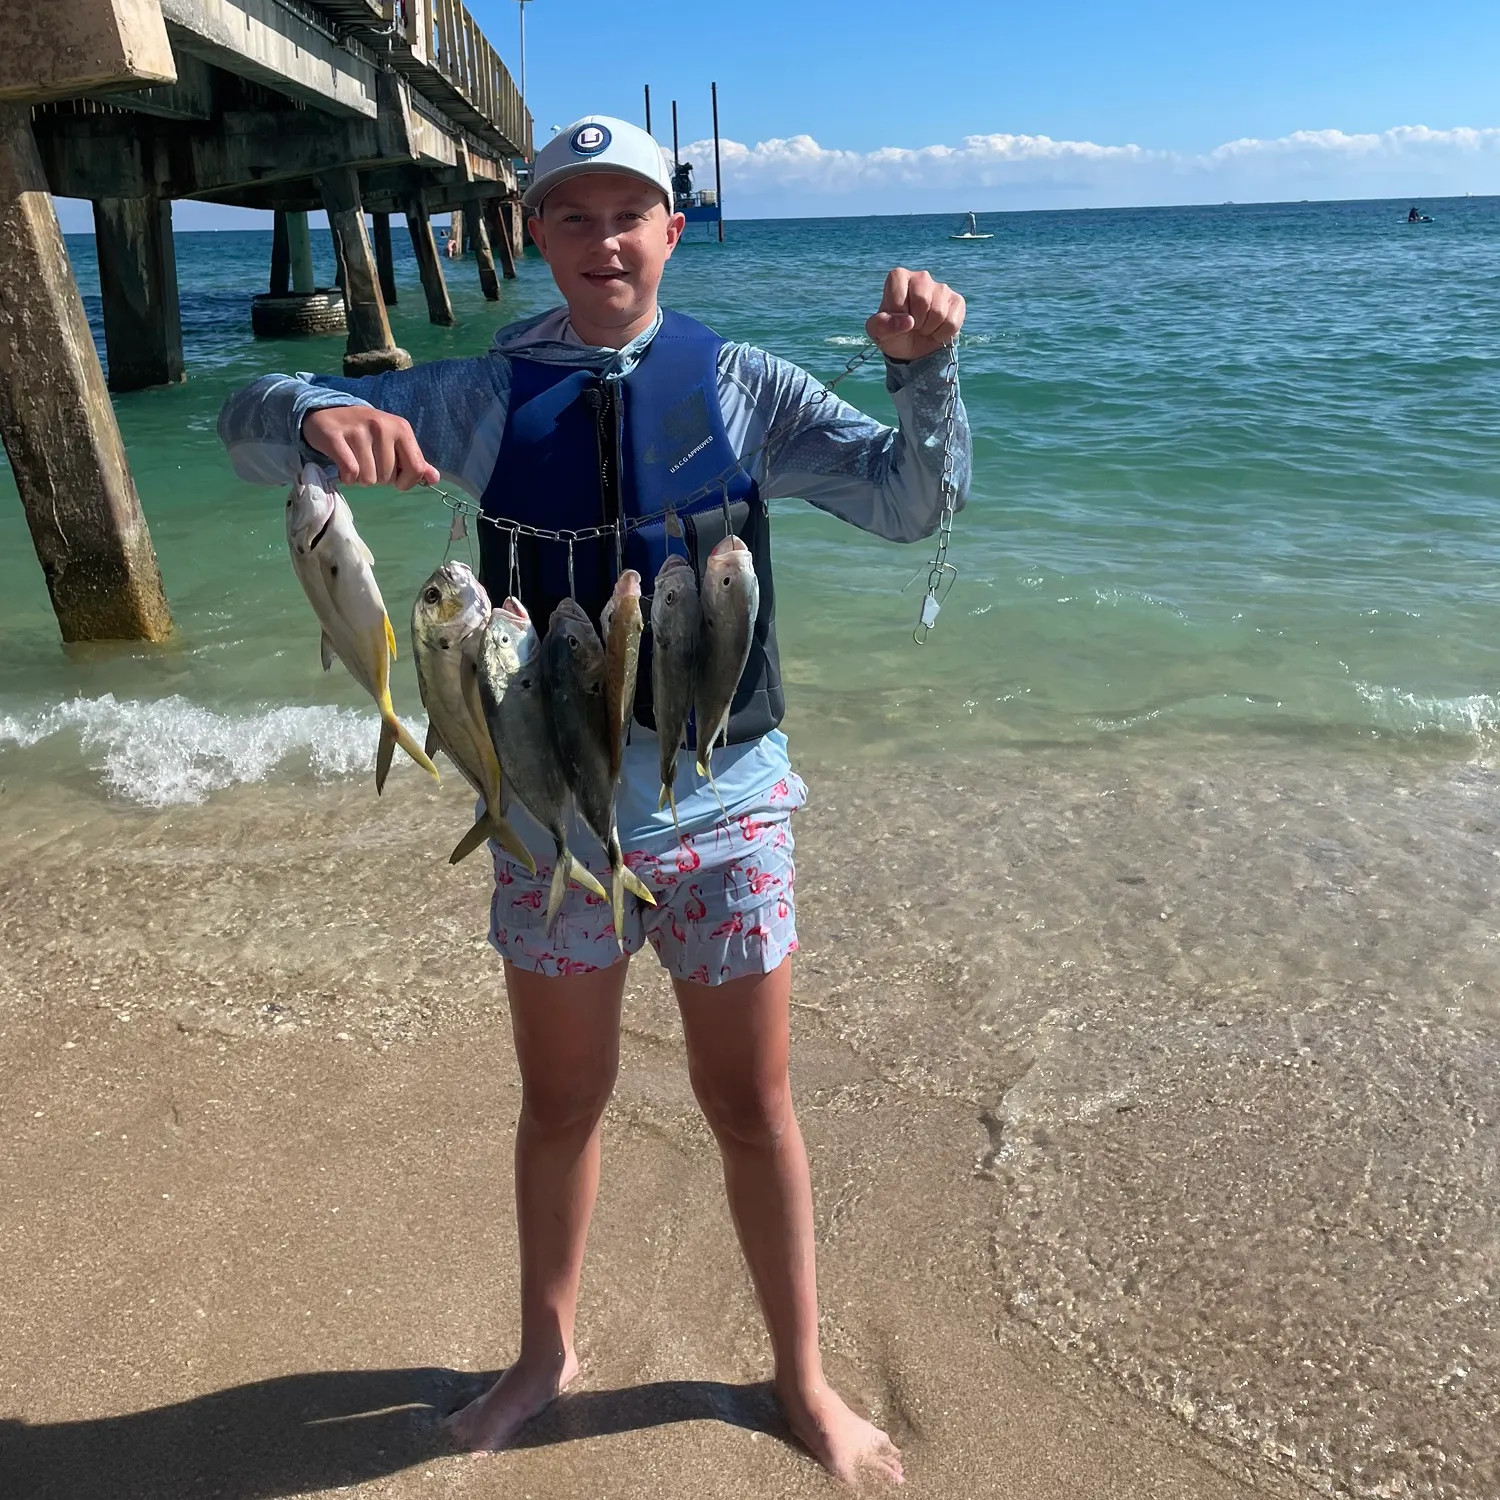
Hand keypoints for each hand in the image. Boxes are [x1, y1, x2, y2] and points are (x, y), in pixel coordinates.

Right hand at [302, 406, 439, 489]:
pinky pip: (350, 472)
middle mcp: (382, 426)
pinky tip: (343, 468)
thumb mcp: (394, 442)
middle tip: (368, 462)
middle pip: (387, 477)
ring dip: (360, 478)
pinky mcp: (334, 437)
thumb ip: (415, 461)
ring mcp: (358, 430)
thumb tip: (435, 478)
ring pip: (368, 478)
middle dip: (378, 478)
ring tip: (355, 462)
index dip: (405, 482)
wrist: (328, 414)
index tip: (395, 479)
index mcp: (401, 428)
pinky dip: (347, 478)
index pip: (415, 468)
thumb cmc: (367, 434)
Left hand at [866, 268, 965, 362]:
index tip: (897, 319)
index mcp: (899, 277)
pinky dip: (942, 334)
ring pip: (939, 312)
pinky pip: (952, 322)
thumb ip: (883, 325)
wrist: (914, 348)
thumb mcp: (879, 333)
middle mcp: (921, 277)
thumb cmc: (894, 333)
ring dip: (929, 329)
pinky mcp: (957, 301)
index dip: (898, 314)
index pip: (899, 295)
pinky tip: (936, 330)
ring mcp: (941, 288)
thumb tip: (908, 321)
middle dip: (916, 321)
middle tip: (913, 325)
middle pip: (922, 300)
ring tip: (923, 327)